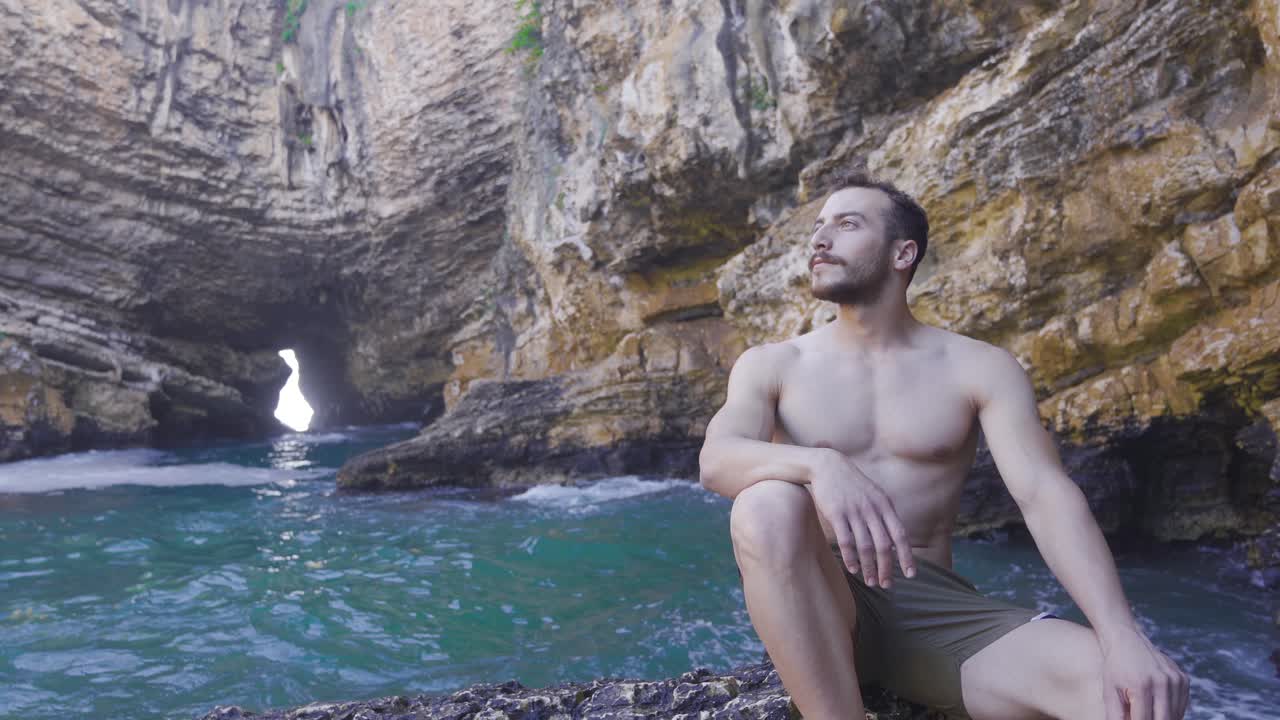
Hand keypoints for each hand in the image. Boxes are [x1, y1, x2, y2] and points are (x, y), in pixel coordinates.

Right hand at [808, 448, 914, 587]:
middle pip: (884, 545)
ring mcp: (854, 511)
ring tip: (871, 581)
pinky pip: (846, 541)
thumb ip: (884, 515)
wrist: (827, 465)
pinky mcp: (836, 514)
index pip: (900, 535)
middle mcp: (872, 509)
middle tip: (887, 585)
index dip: (907, 556)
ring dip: (869, 567)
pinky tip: (853, 569)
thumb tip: (894, 542)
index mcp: (884, 505)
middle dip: (887, 568)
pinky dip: (850, 558)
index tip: (910, 574)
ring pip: (865, 546)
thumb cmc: (852, 484)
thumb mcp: (874, 494)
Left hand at [1099, 625, 1189, 719]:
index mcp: (1142, 685)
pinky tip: (1158, 708)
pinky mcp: (1184, 679)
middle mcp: (1163, 682)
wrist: (1127, 640)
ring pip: (1174, 716)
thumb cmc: (1115, 668)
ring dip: (1162, 717)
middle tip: (1140, 716)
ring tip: (1146, 711)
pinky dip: (1171, 712)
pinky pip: (1181, 706)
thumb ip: (1115, 715)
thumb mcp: (1110, 692)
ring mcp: (1176, 680)